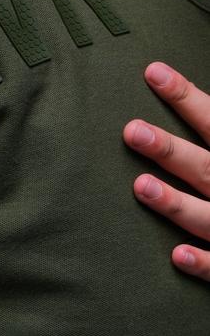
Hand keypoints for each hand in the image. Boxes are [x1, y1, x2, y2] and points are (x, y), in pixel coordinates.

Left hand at [122, 62, 209, 278]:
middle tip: (132, 130)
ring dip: (177, 203)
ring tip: (141, 186)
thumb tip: (199, 103)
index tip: (154, 72)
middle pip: (204, 167)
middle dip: (170, 150)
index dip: (186, 97)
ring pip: (208, 218)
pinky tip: (178, 255)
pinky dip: (206, 263)